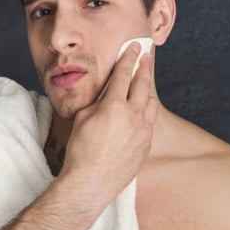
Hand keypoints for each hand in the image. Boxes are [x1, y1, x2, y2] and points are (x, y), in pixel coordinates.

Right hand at [60, 41, 158, 205]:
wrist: (90, 183)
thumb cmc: (80, 151)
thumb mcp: (82, 118)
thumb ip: (97, 102)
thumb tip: (106, 96)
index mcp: (114, 106)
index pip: (124, 74)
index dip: (129, 57)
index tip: (134, 46)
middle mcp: (132, 116)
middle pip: (142, 84)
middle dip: (144, 67)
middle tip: (146, 56)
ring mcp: (142, 132)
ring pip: (150, 104)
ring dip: (147, 89)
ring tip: (145, 81)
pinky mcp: (145, 146)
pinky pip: (149, 122)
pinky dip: (146, 111)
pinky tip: (142, 110)